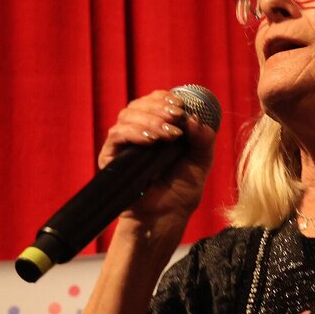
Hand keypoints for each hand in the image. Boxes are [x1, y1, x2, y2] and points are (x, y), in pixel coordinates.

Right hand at [99, 89, 216, 246]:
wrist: (167, 216)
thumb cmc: (183, 189)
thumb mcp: (201, 161)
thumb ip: (203, 139)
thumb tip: (195, 119)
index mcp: (159, 127)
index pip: (154, 101)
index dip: (165, 97)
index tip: (181, 104)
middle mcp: (139, 132)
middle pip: (139, 105)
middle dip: (160, 107)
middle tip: (177, 117)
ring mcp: (124, 144)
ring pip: (127, 116)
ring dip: (151, 120)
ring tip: (170, 135)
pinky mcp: (111, 157)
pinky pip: (117, 135)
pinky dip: (135, 133)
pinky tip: (151, 141)